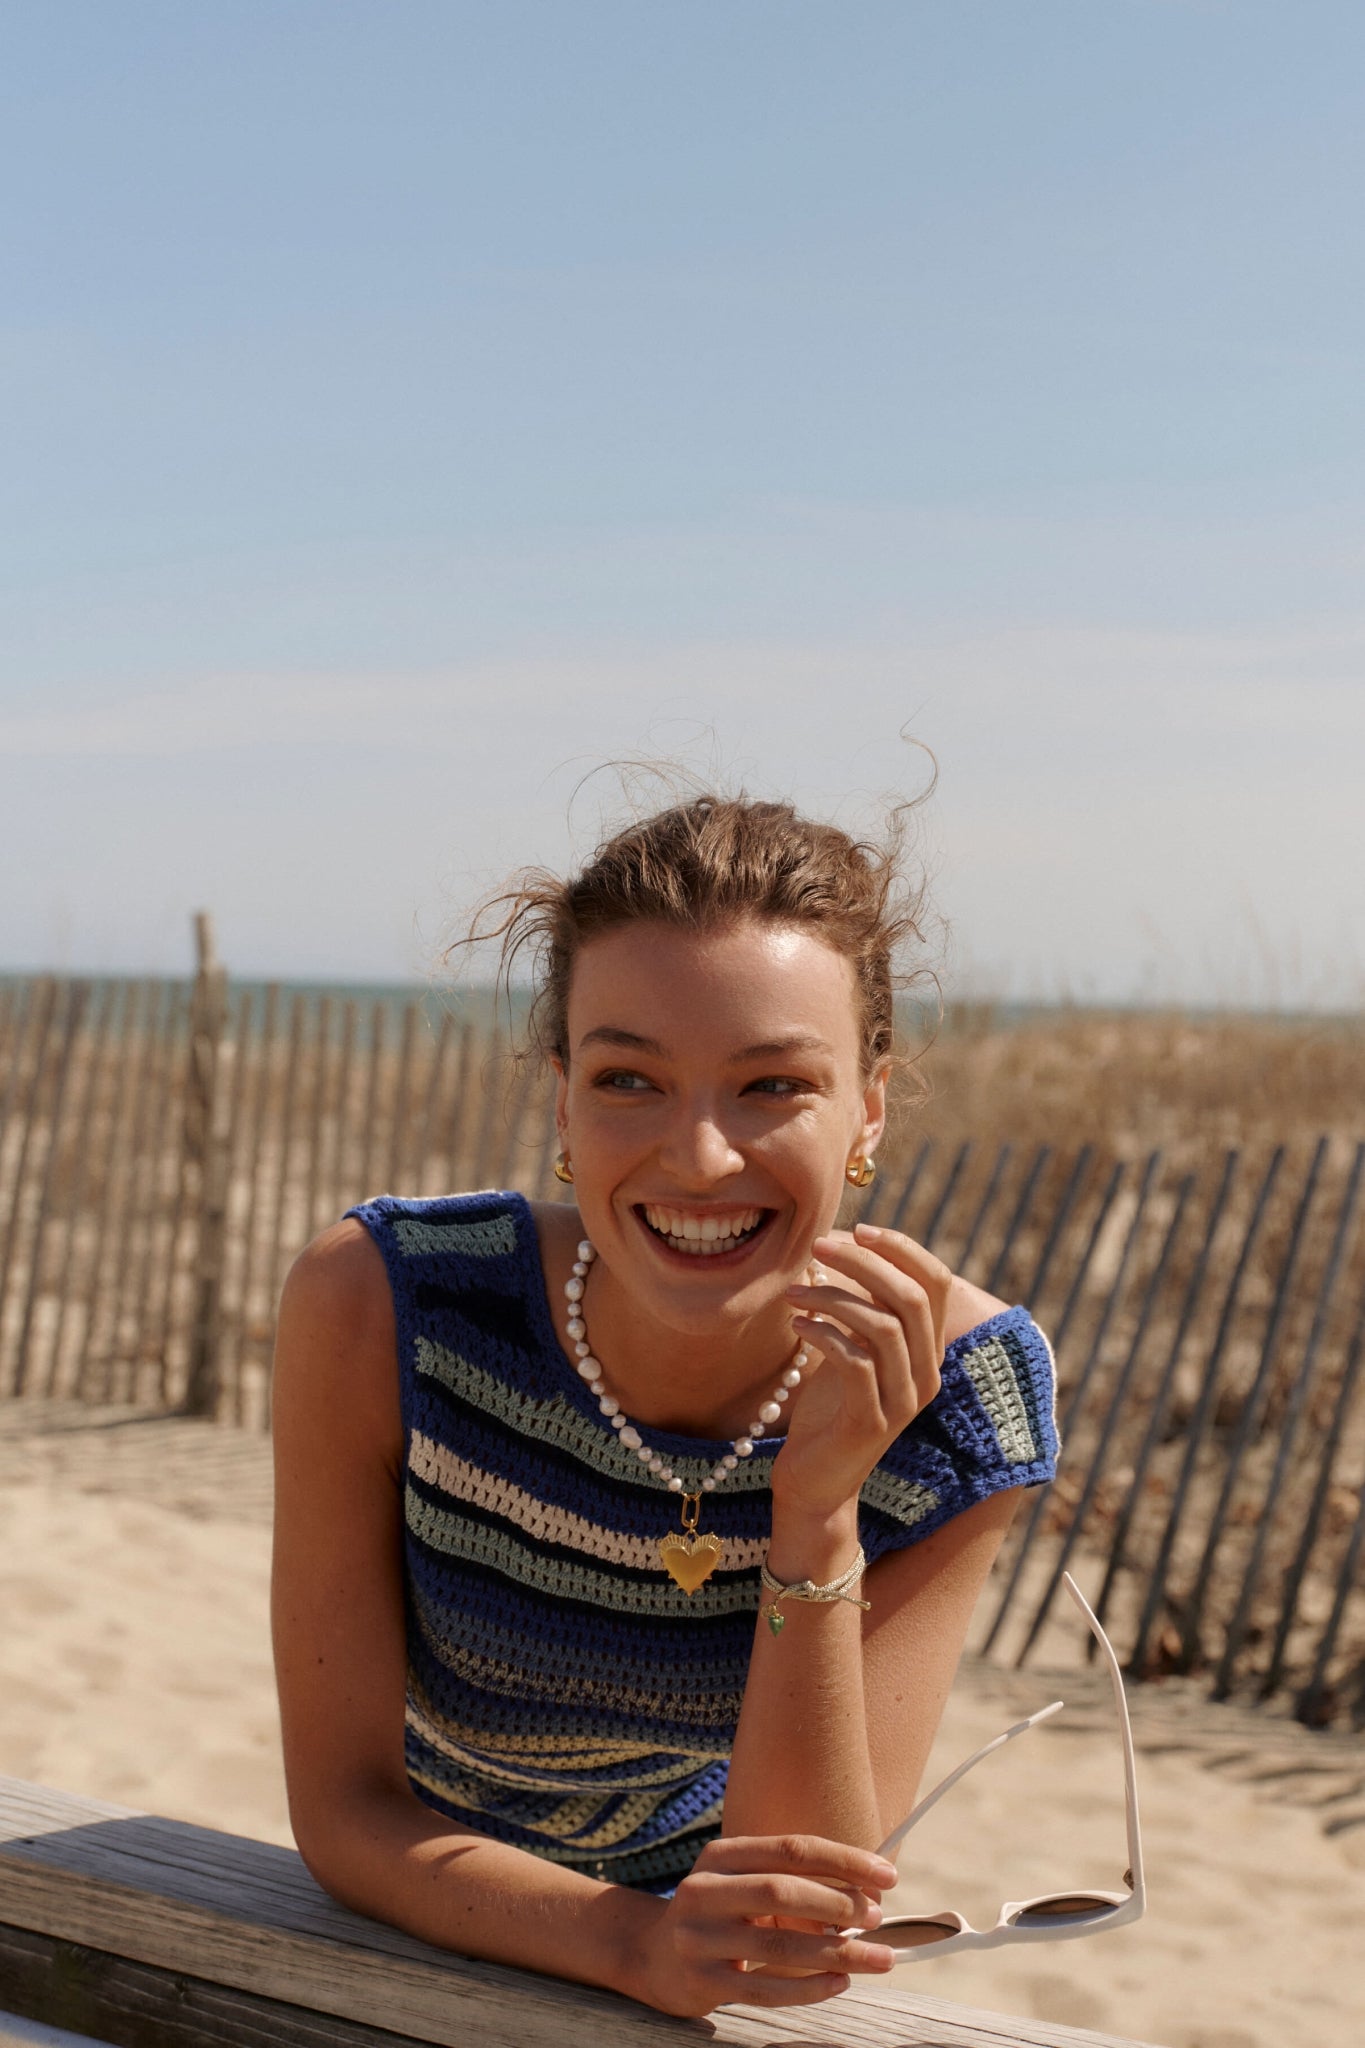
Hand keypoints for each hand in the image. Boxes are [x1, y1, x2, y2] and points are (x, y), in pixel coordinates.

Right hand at [628, 1833, 897, 2015]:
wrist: (652, 1954)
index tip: (888, 1874)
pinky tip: (839, 1983)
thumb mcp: (742, 1881)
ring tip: (877, 1958)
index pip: (791, 1849)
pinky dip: (808, 1989)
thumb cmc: (719, 1913)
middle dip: (839, 1905)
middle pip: (782, 1892)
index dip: (844, 1860)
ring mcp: (698, 1938)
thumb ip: (790, 1879)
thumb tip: (866, 1890)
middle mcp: (704, 1890)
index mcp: (721, 1855)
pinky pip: (764, 1989)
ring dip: (836, 1954)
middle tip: (877, 1918)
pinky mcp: (701, 1982)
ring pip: (778, 1947)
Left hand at [771, 1223, 952, 1524]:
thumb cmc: (828, 1409)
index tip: (857, 1228)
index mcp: (928, 1350)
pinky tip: (796, 1324)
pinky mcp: (872, 1422)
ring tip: (793, 1290)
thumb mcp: (848, 1348)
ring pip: (883, 1326)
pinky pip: (856, 1362)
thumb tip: (834, 1246)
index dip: (902, 1248)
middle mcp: (927, 1374)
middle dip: (864, 1262)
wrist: (815, 1483)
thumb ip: (854, 1306)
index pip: (936, 1282)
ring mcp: (903, 1400)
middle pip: (912, 1297)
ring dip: (833, 1296)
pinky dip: (824, 1333)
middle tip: (817, 1245)